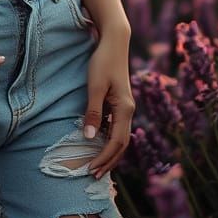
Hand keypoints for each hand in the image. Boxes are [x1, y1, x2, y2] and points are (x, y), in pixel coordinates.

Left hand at [82, 31, 134, 178]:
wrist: (114, 41)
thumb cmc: (103, 61)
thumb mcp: (95, 86)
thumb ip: (93, 112)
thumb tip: (89, 138)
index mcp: (124, 109)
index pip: (116, 142)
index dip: (104, 158)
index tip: (90, 169)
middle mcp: (128, 111)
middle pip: (121, 144)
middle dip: (108, 161)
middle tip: (94, 175)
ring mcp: (125, 106)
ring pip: (120, 137)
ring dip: (109, 153)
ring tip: (97, 166)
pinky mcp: (120, 102)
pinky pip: (116, 127)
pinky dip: (109, 140)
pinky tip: (98, 143)